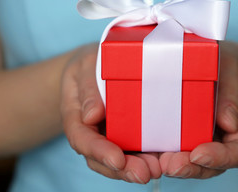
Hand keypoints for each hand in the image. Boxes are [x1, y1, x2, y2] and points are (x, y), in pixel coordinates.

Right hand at [60, 44, 160, 183]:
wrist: (93, 68)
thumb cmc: (89, 64)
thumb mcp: (84, 67)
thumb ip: (88, 89)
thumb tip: (91, 116)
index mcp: (75, 116)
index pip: (82, 139)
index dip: (99, 151)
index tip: (117, 160)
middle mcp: (90, 132)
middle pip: (100, 158)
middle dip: (122, 169)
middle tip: (145, 173)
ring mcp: (107, 136)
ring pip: (117, 160)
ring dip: (135, 168)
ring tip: (156, 170)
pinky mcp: (124, 134)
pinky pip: (132, 150)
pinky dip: (145, 158)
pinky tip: (162, 160)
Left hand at [159, 41, 237, 178]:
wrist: (216, 62)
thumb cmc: (228, 65)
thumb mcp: (234, 70)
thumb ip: (232, 94)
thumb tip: (229, 124)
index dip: (220, 158)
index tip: (199, 154)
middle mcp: (219, 142)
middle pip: (210, 166)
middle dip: (190, 168)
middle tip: (171, 164)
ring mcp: (199, 141)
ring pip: (189, 163)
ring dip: (173, 165)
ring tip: (157, 162)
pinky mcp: (179, 136)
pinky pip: (171, 149)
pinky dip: (160, 153)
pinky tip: (146, 150)